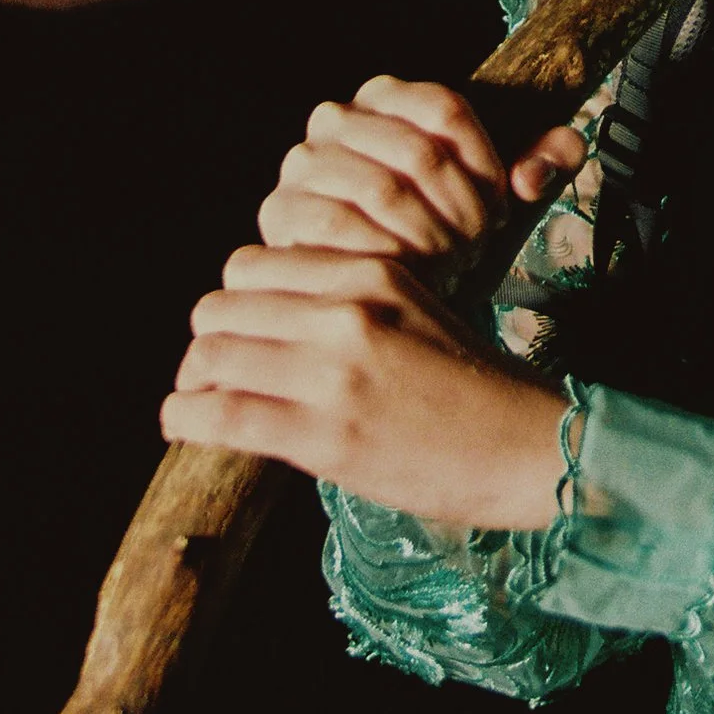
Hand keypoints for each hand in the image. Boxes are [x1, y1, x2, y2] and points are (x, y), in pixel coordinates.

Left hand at [162, 244, 567, 527]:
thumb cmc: (476, 388)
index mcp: (371, 273)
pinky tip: (185, 426)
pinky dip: (186, 419)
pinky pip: (219, 414)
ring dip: (191, 381)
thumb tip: (272, 316)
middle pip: (220, 305)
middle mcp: (346, 313)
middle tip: (210, 373)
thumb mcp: (418, 312)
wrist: (529, 449)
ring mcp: (333, 373)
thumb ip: (351, 302)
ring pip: (209, 355)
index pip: (252, 264)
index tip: (238, 332)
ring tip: (195, 402)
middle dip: (206, 341)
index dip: (233, 300)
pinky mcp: (324, 434)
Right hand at [256, 75, 587, 266]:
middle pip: (419, 152)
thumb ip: (542, 164)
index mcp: (387, 96)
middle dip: (461, 208)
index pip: (446, 108)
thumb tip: (567, 145)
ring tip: (450, 264)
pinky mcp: (282, 214)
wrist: (386, 291)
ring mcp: (302, 166)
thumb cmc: (447, 235)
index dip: (484, 161)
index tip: (502, 203)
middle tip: (478, 247)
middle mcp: (335, 120)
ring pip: (383, 190)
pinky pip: (343, 228)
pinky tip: (410, 276)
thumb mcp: (499, 199)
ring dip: (430, 236)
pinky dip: (388, 256)